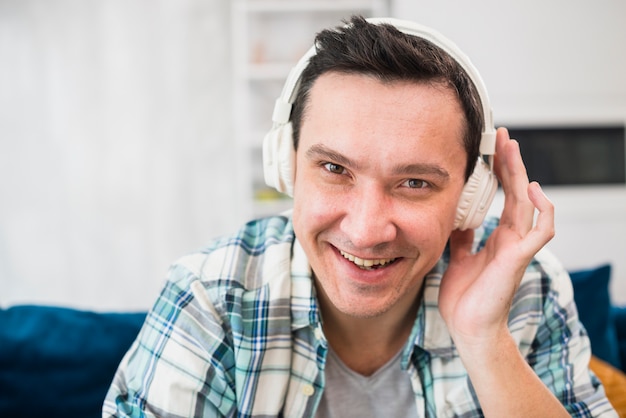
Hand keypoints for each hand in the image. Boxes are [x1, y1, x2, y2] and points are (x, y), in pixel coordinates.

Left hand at [438, 127, 554, 345]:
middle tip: (501, 135)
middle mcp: (510, 238)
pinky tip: (532, 189)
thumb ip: (462, 237)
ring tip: (511, 148)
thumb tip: (458, 217)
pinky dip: (541, 209)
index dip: (497, 172)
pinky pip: (541, 230)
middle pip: (514, 191)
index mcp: (496, 237)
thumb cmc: (464, 298)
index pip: (501, 196)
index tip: (488, 148)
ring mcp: (517, 247)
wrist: (468, 328)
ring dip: (520, 174)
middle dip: (508, 162)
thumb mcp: (458, 258)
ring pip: (526, 203)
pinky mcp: (519, 258)